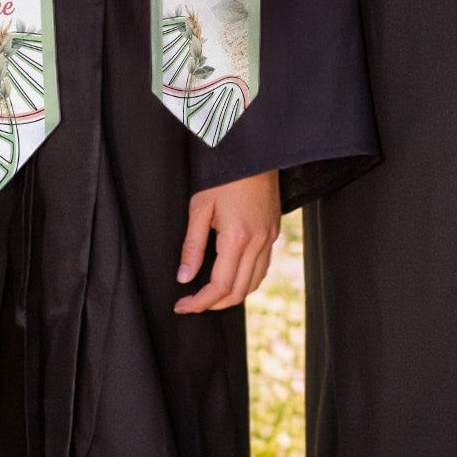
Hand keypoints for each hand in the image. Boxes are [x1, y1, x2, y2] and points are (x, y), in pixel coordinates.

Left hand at [174, 169, 280, 313]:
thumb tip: (184, 277)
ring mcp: (269, 236)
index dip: (199, 302)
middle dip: (214, 304)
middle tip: (193, 303)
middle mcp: (258, 241)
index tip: (182, 305)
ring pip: (254, 282)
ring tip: (210, 295)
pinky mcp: (274, 230)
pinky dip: (247, 279)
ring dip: (232, 295)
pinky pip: (263, 266)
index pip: (219, 286)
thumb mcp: (200, 207)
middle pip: (238, 290)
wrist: (254, 151)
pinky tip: (232, 276)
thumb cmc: (224, 175)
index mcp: (237, 237)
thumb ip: (192, 246)